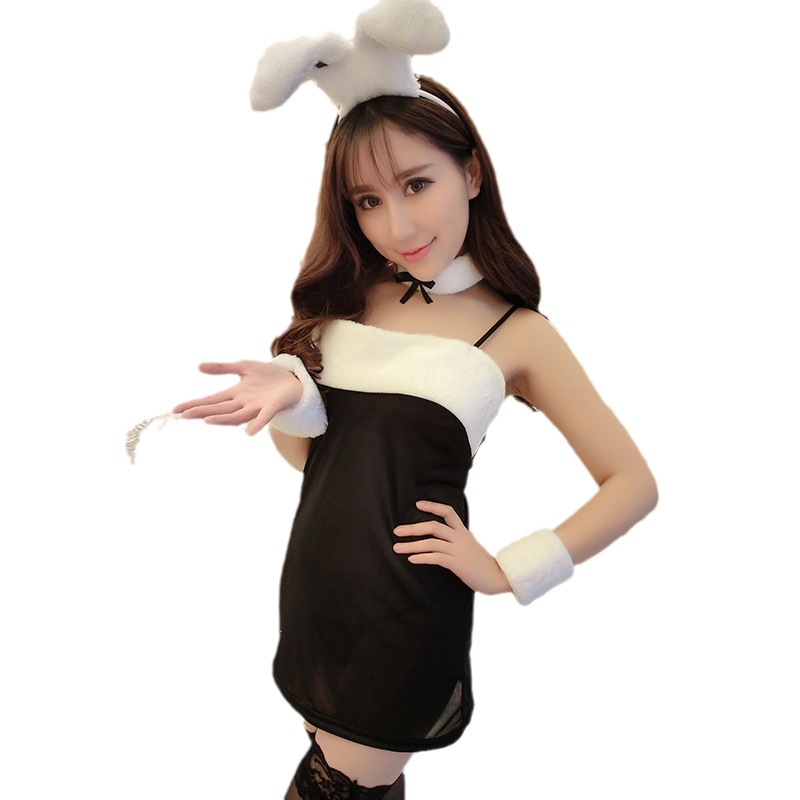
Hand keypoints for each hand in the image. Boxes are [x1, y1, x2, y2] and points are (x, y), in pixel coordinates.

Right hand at [172, 360, 303, 436]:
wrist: (293, 379)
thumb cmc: (268, 376)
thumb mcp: (243, 367)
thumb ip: (222, 368)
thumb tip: (199, 366)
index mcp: (235, 394)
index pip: (211, 400)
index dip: (194, 405)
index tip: (176, 410)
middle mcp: (243, 403)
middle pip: (219, 409)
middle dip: (201, 411)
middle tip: (183, 415)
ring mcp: (257, 407)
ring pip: (236, 416)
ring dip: (222, 419)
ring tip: (206, 420)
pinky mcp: (273, 407)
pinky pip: (264, 418)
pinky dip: (257, 424)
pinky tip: (249, 432)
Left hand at [392, 500, 511, 595]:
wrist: (498, 577)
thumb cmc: (481, 564)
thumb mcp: (470, 546)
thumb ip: (456, 540)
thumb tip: (439, 539)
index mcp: (463, 532)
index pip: (448, 512)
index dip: (432, 506)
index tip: (418, 504)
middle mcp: (460, 538)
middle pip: (433, 526)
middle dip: (412, 528)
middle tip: (397, 531)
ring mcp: (459, 551)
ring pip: (431, 543)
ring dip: (411, 545)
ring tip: (397, 548)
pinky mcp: (458, 564)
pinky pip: (436, 558)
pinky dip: (422, 557)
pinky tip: (411, 559)